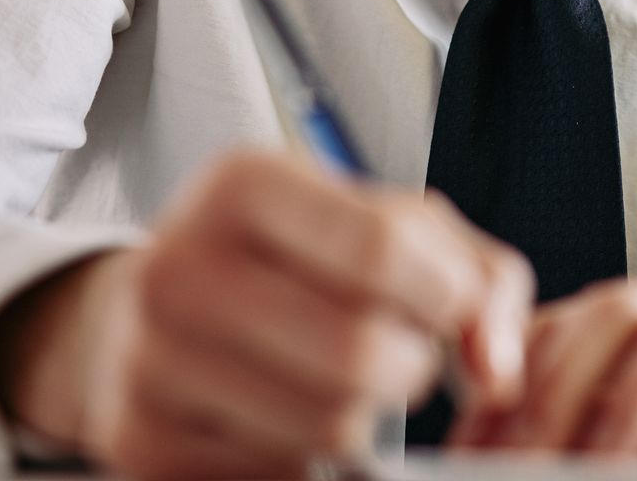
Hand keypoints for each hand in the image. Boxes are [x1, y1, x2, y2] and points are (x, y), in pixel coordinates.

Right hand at [0, 150, 534, 479]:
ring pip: (328, 425)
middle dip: (412, 364)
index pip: (383, 248)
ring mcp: (149, 361)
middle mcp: (179, 266)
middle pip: (360, 352)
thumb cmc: (294, 259)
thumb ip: (476, 277)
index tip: (448, 306)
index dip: (444, 294)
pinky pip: (279, 472)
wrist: (146, 312)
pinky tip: (287, 412)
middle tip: (401, 352)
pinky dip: (307, 454)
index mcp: (244, 184)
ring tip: (344, 380)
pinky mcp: (140, 444)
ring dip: (367, 416)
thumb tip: (496, 371)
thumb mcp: (389, 226)